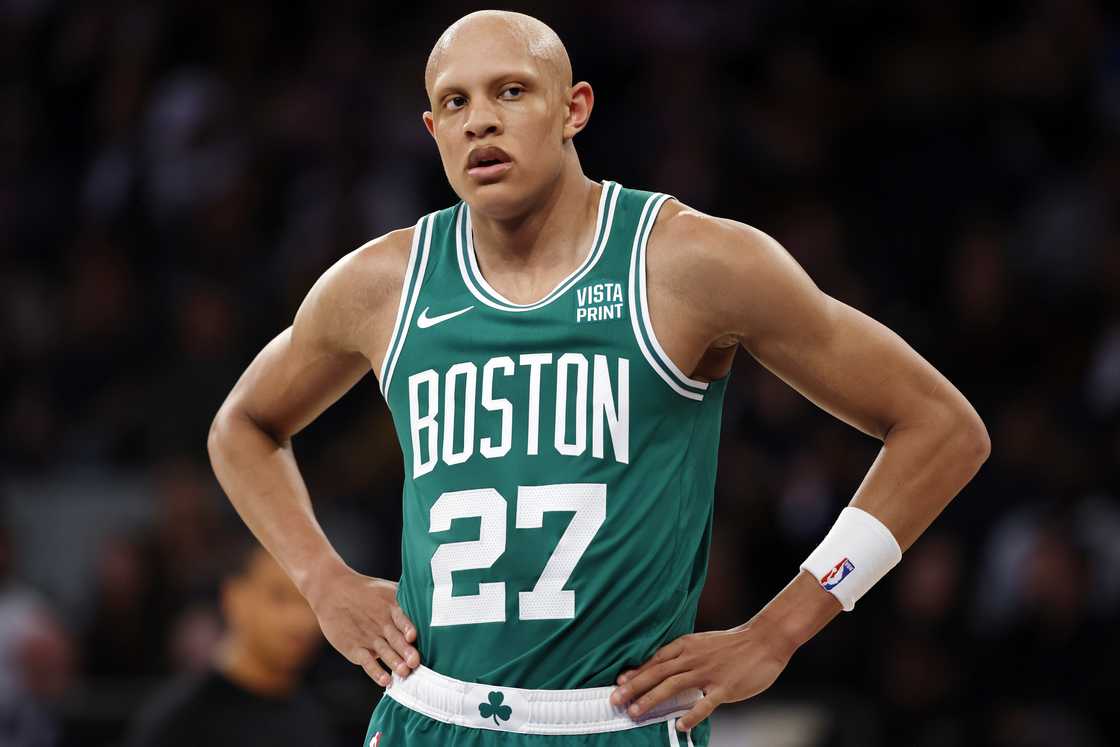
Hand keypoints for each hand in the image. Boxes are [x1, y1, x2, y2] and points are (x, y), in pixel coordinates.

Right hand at [306, 565, 420, 686]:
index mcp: (390, 606)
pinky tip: (385, 680)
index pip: (401, 618)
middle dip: (406, 651)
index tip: (413, 636)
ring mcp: (367, 636)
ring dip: (394, 662)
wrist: (332, 590)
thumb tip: (435, 604)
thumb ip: (407, 599)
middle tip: (415, 662)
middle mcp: (380, 622)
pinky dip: (376, 671)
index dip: (408, 627)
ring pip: (384, 651)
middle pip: (395, 638)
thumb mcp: (386, 588)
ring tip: (404, 673)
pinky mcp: (355, 647)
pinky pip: (367, 661)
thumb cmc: (366, 591)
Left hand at [609, 621, 796, 732]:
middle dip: (634, 687)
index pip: (655, 660)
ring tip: (636, 712)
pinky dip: (691, 714)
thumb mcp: (702, 644)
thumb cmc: (732, 644)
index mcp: (686, 646)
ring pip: (673, 686)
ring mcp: (708, 673)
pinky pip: (705, 703)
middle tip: (615, 700)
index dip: (636, 672)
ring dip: (652, 699)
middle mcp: (693, 658)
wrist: (764, 640)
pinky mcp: (725, 687)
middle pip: (657, 673)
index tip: (619, 683)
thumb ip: (683, 656)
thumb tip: (661, 669)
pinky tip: (680, 725)